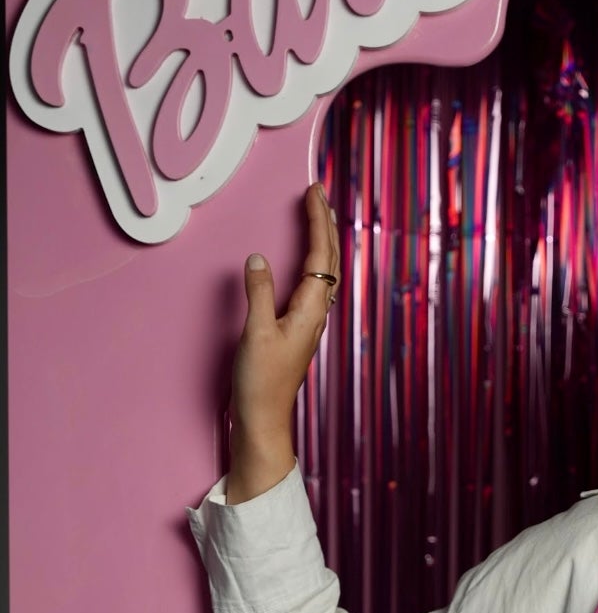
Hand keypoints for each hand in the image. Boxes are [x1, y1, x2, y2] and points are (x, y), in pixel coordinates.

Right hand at [226, 183, 340, 502]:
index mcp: (309, 310)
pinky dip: (311, 262)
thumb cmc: (261, 383)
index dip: (318, 221)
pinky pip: (311, 285)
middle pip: (327, 260)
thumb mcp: (255, 334)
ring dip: (321, 241)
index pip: (319, 255)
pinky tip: (306, 261)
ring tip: (317, 216)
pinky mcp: (297, 329)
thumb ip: (258, 293)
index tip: (314, 191)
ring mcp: (308, 322)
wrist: (264, 420)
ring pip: (322, 272)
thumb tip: (258, 257)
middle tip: (318, 194)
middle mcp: (315, 313)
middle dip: (324, 224)